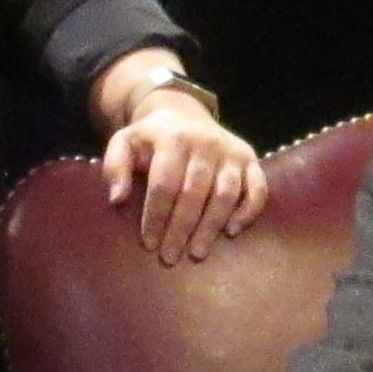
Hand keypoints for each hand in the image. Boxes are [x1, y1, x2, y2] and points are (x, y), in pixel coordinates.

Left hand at [99, 90, 267, 265]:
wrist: (185, 113)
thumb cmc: (152, 138)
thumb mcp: (124, 142)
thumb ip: (115, 167)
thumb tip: (117, 199)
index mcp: (174, 138)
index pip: (164, 184)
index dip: (155, 216)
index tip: (148, 244)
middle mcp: (206, 143)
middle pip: (194, 193)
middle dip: (180, 229)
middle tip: (170, 257)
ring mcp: (232, 152)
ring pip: (225, 194)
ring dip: (211, 227)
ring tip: (197, 253)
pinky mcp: (250, 159)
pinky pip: (257, 188)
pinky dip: (248, 211)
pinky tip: (231, 232)